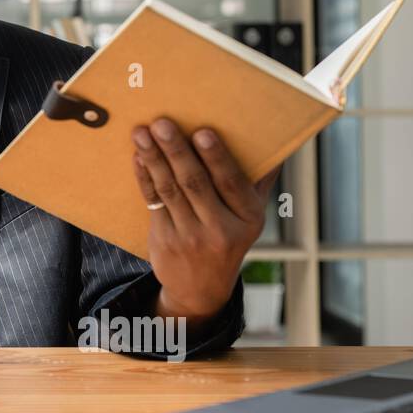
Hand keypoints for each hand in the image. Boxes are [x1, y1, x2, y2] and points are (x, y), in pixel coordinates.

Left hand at [130, 118, 278, 324]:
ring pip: (170, 190)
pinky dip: (144, 177)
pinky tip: (138, 157)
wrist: (202, 288)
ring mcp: (190, 237)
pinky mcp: (165, 240)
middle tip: (162, 124)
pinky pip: (153, 202)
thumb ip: (259, 181)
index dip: (216, 157)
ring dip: (153, 159)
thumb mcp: (251, 216)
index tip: (202, 131)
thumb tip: (274, 142)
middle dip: (176, 151)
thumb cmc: (229, 238)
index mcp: (249, 218)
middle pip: (195, 183)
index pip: (231, 183)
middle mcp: (221, 229)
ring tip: (141, 133)